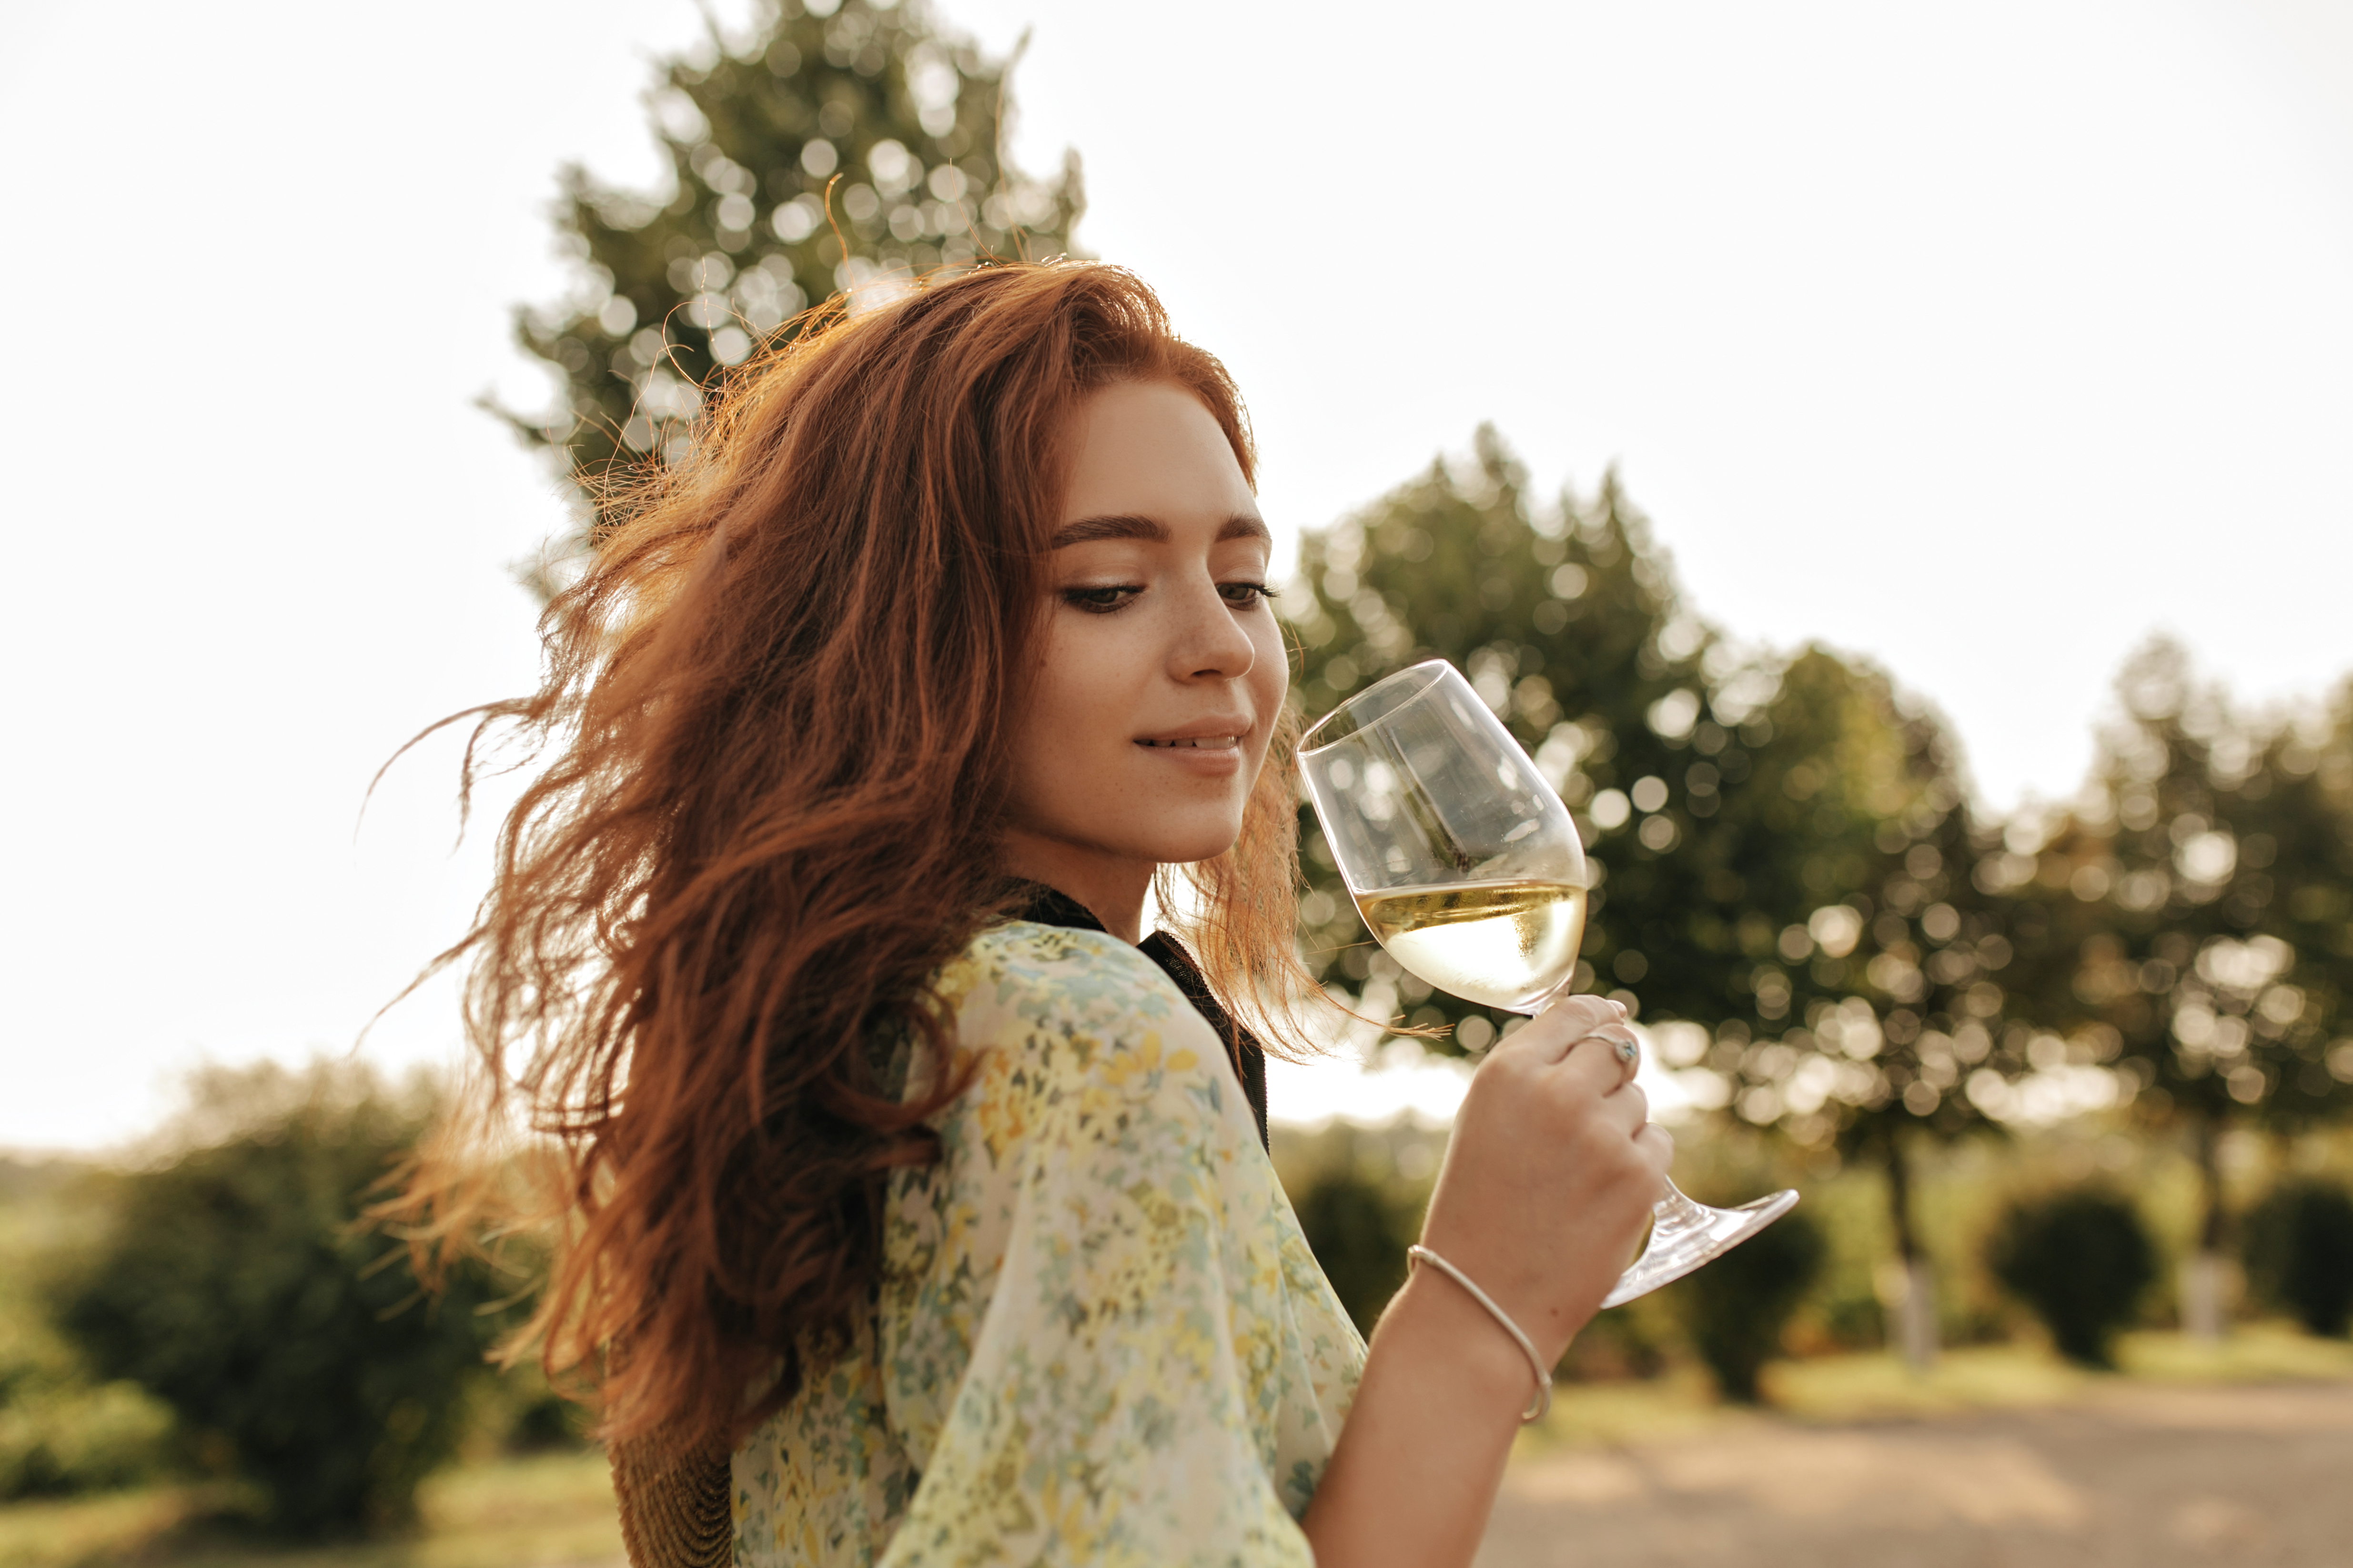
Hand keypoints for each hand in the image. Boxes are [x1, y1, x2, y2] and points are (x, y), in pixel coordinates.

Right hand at [1415, 994, 1672, 1365]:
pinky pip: (1658, 1144)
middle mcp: (1557, 1092)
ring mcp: (1603, 1132)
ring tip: (1578, 1174)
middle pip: (1616, 1050)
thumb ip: (1534, 1078)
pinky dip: (1639, 1164)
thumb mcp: (1485, 1123)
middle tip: (1595, 1111)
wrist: (1484, 1297)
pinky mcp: (1639, 1175)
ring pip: (1637, 1101)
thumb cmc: (1477, 1211)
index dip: (1601, 1015)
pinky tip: (1601, 1195)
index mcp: (1508, 1073)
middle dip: (1612, 1073)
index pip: (1574, 1014)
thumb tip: (1599, 1039)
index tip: (1614, 1017)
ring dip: (1621, 1125)